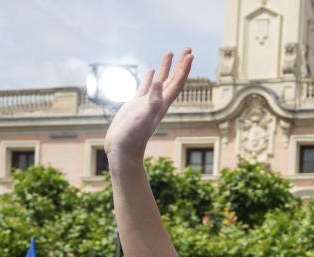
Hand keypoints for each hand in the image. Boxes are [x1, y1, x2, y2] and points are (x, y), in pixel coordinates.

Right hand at [103, 49, 193, 163]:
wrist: (122, 150)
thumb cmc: (132, 137)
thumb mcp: (143, 117)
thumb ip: (152, 101)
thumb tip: (158, 84)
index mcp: (162, 104)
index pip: (177, 83)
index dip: (184, 69)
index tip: (190, 54)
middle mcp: (157, 102)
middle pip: (173, 80)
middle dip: (180, 65)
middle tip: (188, 49)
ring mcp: (146, 103)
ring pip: (160, 82)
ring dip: (166, 68)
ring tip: (170, 53)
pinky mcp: (135, 105)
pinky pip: (145, 87)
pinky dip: (149, 78)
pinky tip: (151, 71)